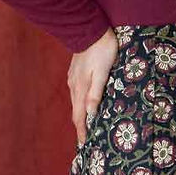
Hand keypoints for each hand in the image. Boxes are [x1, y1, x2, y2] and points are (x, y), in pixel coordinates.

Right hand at [68, 26, 118, 146]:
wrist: (90, 29)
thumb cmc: (102, 50)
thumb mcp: (103, 72)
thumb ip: (96, 93)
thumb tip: (91, 114)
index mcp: (81, 89)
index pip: (79, 116)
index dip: (82, 132)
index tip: (84, 145)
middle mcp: (74, 86)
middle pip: (76, 112)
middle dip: (80, 127)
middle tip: (85, 140)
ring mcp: (72, 79)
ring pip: (75, 103)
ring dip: (79, 115)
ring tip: (86, 125)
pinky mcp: (74, 73)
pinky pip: (75, 93)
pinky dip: (79, 104)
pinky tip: (84, 104)